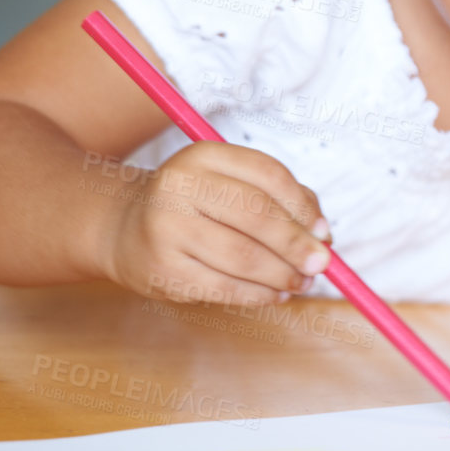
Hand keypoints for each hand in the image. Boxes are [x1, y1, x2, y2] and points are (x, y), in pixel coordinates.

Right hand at [97, 141, 331, 306]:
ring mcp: (166, 229)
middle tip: (322, 264)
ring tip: (303, 282)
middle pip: (256, 216)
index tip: (324, 231)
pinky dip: (260, 294)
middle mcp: (179, 186)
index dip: (303, 206)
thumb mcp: (232, 184)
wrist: (125, 229)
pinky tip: (276, 294)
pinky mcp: (163, 271)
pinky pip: (224, 288)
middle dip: (297, 244)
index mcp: (203, 156)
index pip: (267, 175)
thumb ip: (282, 199)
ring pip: (243, 257)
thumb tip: (323, 234)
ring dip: (283, 275)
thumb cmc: (198, 205)